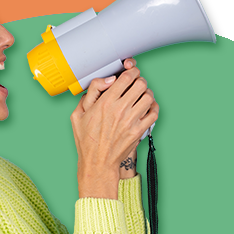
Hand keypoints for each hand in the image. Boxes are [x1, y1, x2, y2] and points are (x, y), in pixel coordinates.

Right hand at [71, 58, 158, 197]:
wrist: (97, 163)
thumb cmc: (87, 140)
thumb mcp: (78, 114)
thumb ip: (91, 93)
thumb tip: (107, 80)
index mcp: (105, 103)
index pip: (126, 77)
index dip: (131, 71)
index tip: (131, 72)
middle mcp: (120, 110)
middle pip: (140, 84)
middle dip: (139, 80)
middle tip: (136, 84)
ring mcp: (131, 121)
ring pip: (149, 96)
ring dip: (146, 93)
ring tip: (141, 95)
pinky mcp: (139, 131)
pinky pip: (154, 113)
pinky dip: (153, 107)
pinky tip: (147, 107)